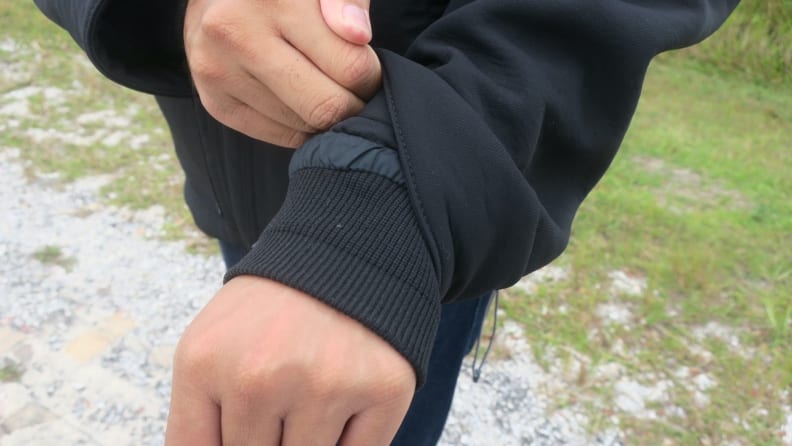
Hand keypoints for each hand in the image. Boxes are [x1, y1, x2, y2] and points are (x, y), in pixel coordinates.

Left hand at [165, 276, 415, 444]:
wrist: (343, 257)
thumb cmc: (270, 315)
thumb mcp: (210, 351)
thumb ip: (200, 422)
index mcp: (203, 365)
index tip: (251, 424)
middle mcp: (260, 378)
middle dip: (268, 434)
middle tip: (283, 385)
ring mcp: (324, 386)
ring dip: (309, 435)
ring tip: (312, 387)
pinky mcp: (382, 389)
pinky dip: (352, 439)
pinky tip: (347, 400)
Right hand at [184, 0, 379, 146]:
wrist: (220, 1)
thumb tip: (358, 34)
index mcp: (273, 0)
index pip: (350, 67)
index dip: (371, 77)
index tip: (369, 71)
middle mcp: (237, 34)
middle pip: (326, 106)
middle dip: (352, 105)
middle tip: (355, 91)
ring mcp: (220, 72)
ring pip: (304, 126)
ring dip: (327, 117)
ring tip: (324, 88)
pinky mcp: (215, 102)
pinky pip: (281, 136)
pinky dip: (302, 127)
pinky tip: (301, 101)